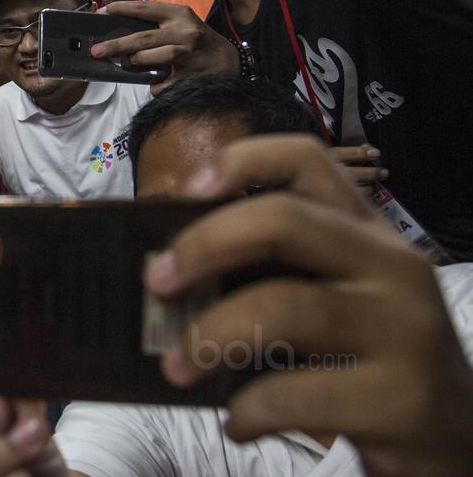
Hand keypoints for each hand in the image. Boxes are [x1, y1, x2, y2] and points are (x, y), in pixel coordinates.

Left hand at [91, 0, 237, 93]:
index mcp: (179, 14)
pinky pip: (159, 83)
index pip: (145, 8)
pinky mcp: (188, 77)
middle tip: (96, 51)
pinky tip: (159, 80)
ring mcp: (188, 55)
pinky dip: (153, 84)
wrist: (228, 61)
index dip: (121, 8)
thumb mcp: (179, 22)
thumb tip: (113, 12)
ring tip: (135, 62)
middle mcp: (184, 32)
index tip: (102, 11)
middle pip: (142, 38)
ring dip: (137, 62)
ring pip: (149, 59)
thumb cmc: (196, 40)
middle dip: (116, 45)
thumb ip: (152, 19)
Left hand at [149, 134, 472, 475]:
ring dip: (207, 338)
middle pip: (284, 221)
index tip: (190, 187)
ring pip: (282, 307)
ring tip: (177, 368)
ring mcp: (404, 331)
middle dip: (204, 245)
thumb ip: (273, 272)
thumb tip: (168, 268)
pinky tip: (238, 422)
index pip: (308, 161)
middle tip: (158, 282)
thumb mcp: (337, 298)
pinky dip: (245, 410)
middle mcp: (395, 268)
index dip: (242, 162)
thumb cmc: (368, 361)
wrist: (455, 440)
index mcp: (369, 233)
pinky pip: (293, 393)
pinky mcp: (400, 398)